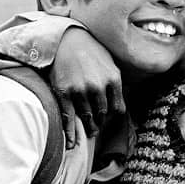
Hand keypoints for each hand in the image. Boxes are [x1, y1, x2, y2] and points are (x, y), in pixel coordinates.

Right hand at [49, 27, 125, 147]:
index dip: (112, 116)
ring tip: (89, 132)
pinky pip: (69, 118)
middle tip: (96, 128)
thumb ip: (115, 82)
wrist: (65, 38)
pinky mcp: (64, 93)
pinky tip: (71, 144)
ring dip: (88, 128)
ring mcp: (81, 90)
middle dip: (99, 122)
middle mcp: (98, 86)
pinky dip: (70, 133)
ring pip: (87, 118)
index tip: (107, 118)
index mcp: (113, 79)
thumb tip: (120, 105)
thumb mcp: (109, 62)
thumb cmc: (89, 50)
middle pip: (102, 114)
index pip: (117, 109)